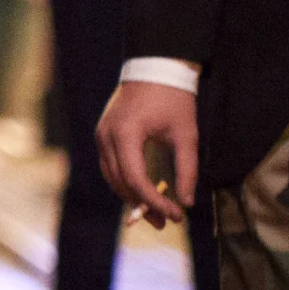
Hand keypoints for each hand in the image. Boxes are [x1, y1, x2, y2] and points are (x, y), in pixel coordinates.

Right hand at [97, 78, 199, 225]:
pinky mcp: (103, 134)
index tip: (175, 216)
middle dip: (142, 205)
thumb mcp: (186, 134)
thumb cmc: (174, 98)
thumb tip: (186, 203)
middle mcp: (106, 136)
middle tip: (164, 222)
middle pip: (120, 182)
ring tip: (153, 213)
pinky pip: (110, 166)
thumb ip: (187, 170)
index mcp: (126, 134)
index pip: (136, 179)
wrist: (156, 66)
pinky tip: (142, 192)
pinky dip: (125, 182)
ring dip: (131, 196)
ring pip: (111, 177)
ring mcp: (101, 135)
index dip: (155, 201)